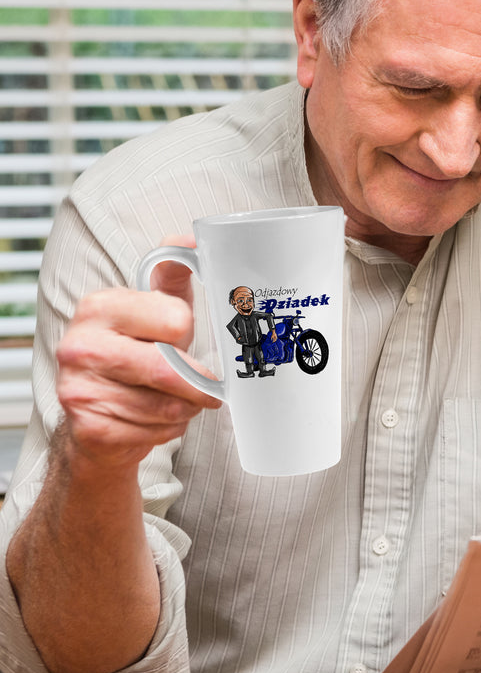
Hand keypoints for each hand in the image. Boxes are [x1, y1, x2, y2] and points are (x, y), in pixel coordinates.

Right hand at [55, 235, 220, 468]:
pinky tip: (155, 419)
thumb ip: (173, 274)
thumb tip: (194, 239)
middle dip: (198, 382)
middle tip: (209, 386)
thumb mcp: (155, 308)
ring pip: (167, 406)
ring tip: (176, 399)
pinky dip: (169, 429)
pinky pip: (155, 432)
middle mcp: (80, 346)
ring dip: (186, 408)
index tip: (179, 338)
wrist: (100, 412)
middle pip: (169, 369)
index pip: (176, 319)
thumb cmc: (137, 352)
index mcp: (100, 307)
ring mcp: (79, 390)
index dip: (188, 333)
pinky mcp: (90, 428)